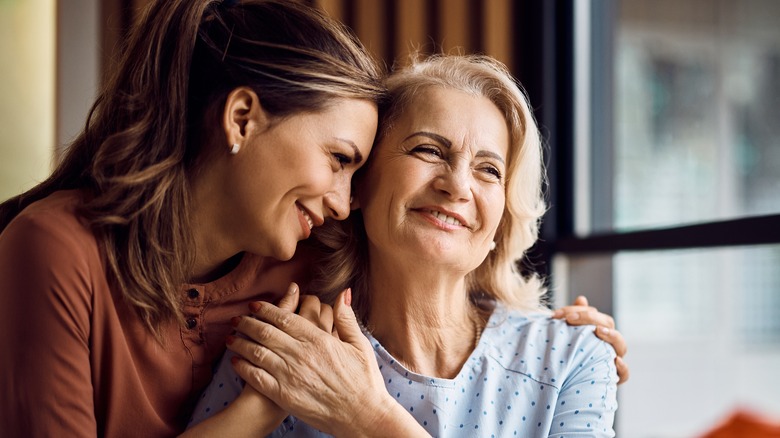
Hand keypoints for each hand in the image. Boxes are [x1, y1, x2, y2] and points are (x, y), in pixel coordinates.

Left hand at [227, 287, 413, 435]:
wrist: (362, 416)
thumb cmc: (364, 381)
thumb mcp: (360, 344)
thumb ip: (346, 318)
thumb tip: (343, 292)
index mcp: (318, 339)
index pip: (284, 318)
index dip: (266, 309)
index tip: (254, 305)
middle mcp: (301, 354)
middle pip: (265, 332)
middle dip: (247, 323)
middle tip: (236, 319)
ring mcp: (290, 375)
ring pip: (257, 352)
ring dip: (240, 343)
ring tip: (231, 338)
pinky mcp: (284, 395)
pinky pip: (257, 378)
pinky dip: (243, 368)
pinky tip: (236, 362)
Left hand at [552, 295, 629, 383]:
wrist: (567, 387)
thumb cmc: (569, 356)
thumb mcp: (568, 337)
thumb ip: (574, 318)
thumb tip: (582, 299)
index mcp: (598, 331)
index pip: (594, 314)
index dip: (577, 311)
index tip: (557, 314)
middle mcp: (608, 344)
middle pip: (608, 324)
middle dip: (589, 318)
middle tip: (571, 318)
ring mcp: (613, 360)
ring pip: (621, 345)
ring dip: (611, 336)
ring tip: (598, 331)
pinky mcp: (614, 378)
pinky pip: (624, 373)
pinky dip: (622, 367)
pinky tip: (615, 360)